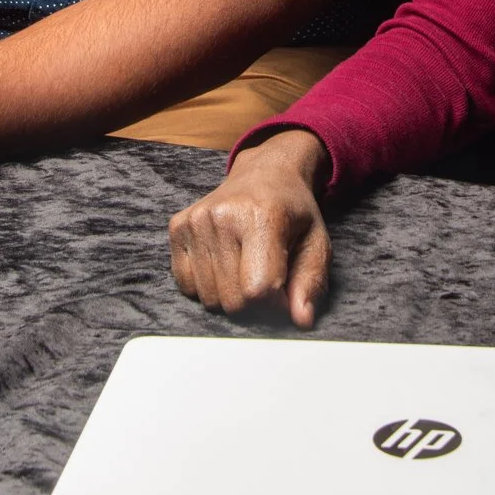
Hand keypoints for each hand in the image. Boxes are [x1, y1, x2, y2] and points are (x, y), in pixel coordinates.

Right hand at [168, 130, 331, 326]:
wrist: (263, 174)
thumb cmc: (292, 211)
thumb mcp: (316, 243)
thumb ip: (311, 283)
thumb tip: (301, 320)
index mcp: (262, 216)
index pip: (258, 290)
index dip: (276, 305)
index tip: (285, 294)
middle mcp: (222, 216)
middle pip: (232, 300)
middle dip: (254, 303)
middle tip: (266, 278)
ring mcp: (195, 220)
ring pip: (208, 298)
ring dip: (230, 295)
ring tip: (246, 267)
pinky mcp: (177, 227)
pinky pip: (186, 285)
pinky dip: (207, 285)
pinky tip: (224, 263)